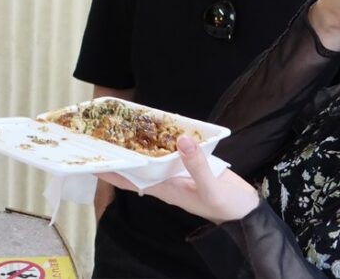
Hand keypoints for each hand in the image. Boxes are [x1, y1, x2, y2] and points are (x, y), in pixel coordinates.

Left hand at [97, 136, 258, 224]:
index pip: (130, 180)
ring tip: (122, 127)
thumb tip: (181, 140)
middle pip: (138, 167)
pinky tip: (159, 128)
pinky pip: (172, 152)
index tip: (91, 161)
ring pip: (153, 158)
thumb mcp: (211, 188)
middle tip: (102, 135)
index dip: (111, 172)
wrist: (247, 211)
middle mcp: (167, 181)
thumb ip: (197, 166)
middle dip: (121, 154)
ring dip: (140, 146)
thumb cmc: (226, 206)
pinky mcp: (190, 165)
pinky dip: (164, 141)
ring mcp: (178, 173)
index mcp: (166, 189)